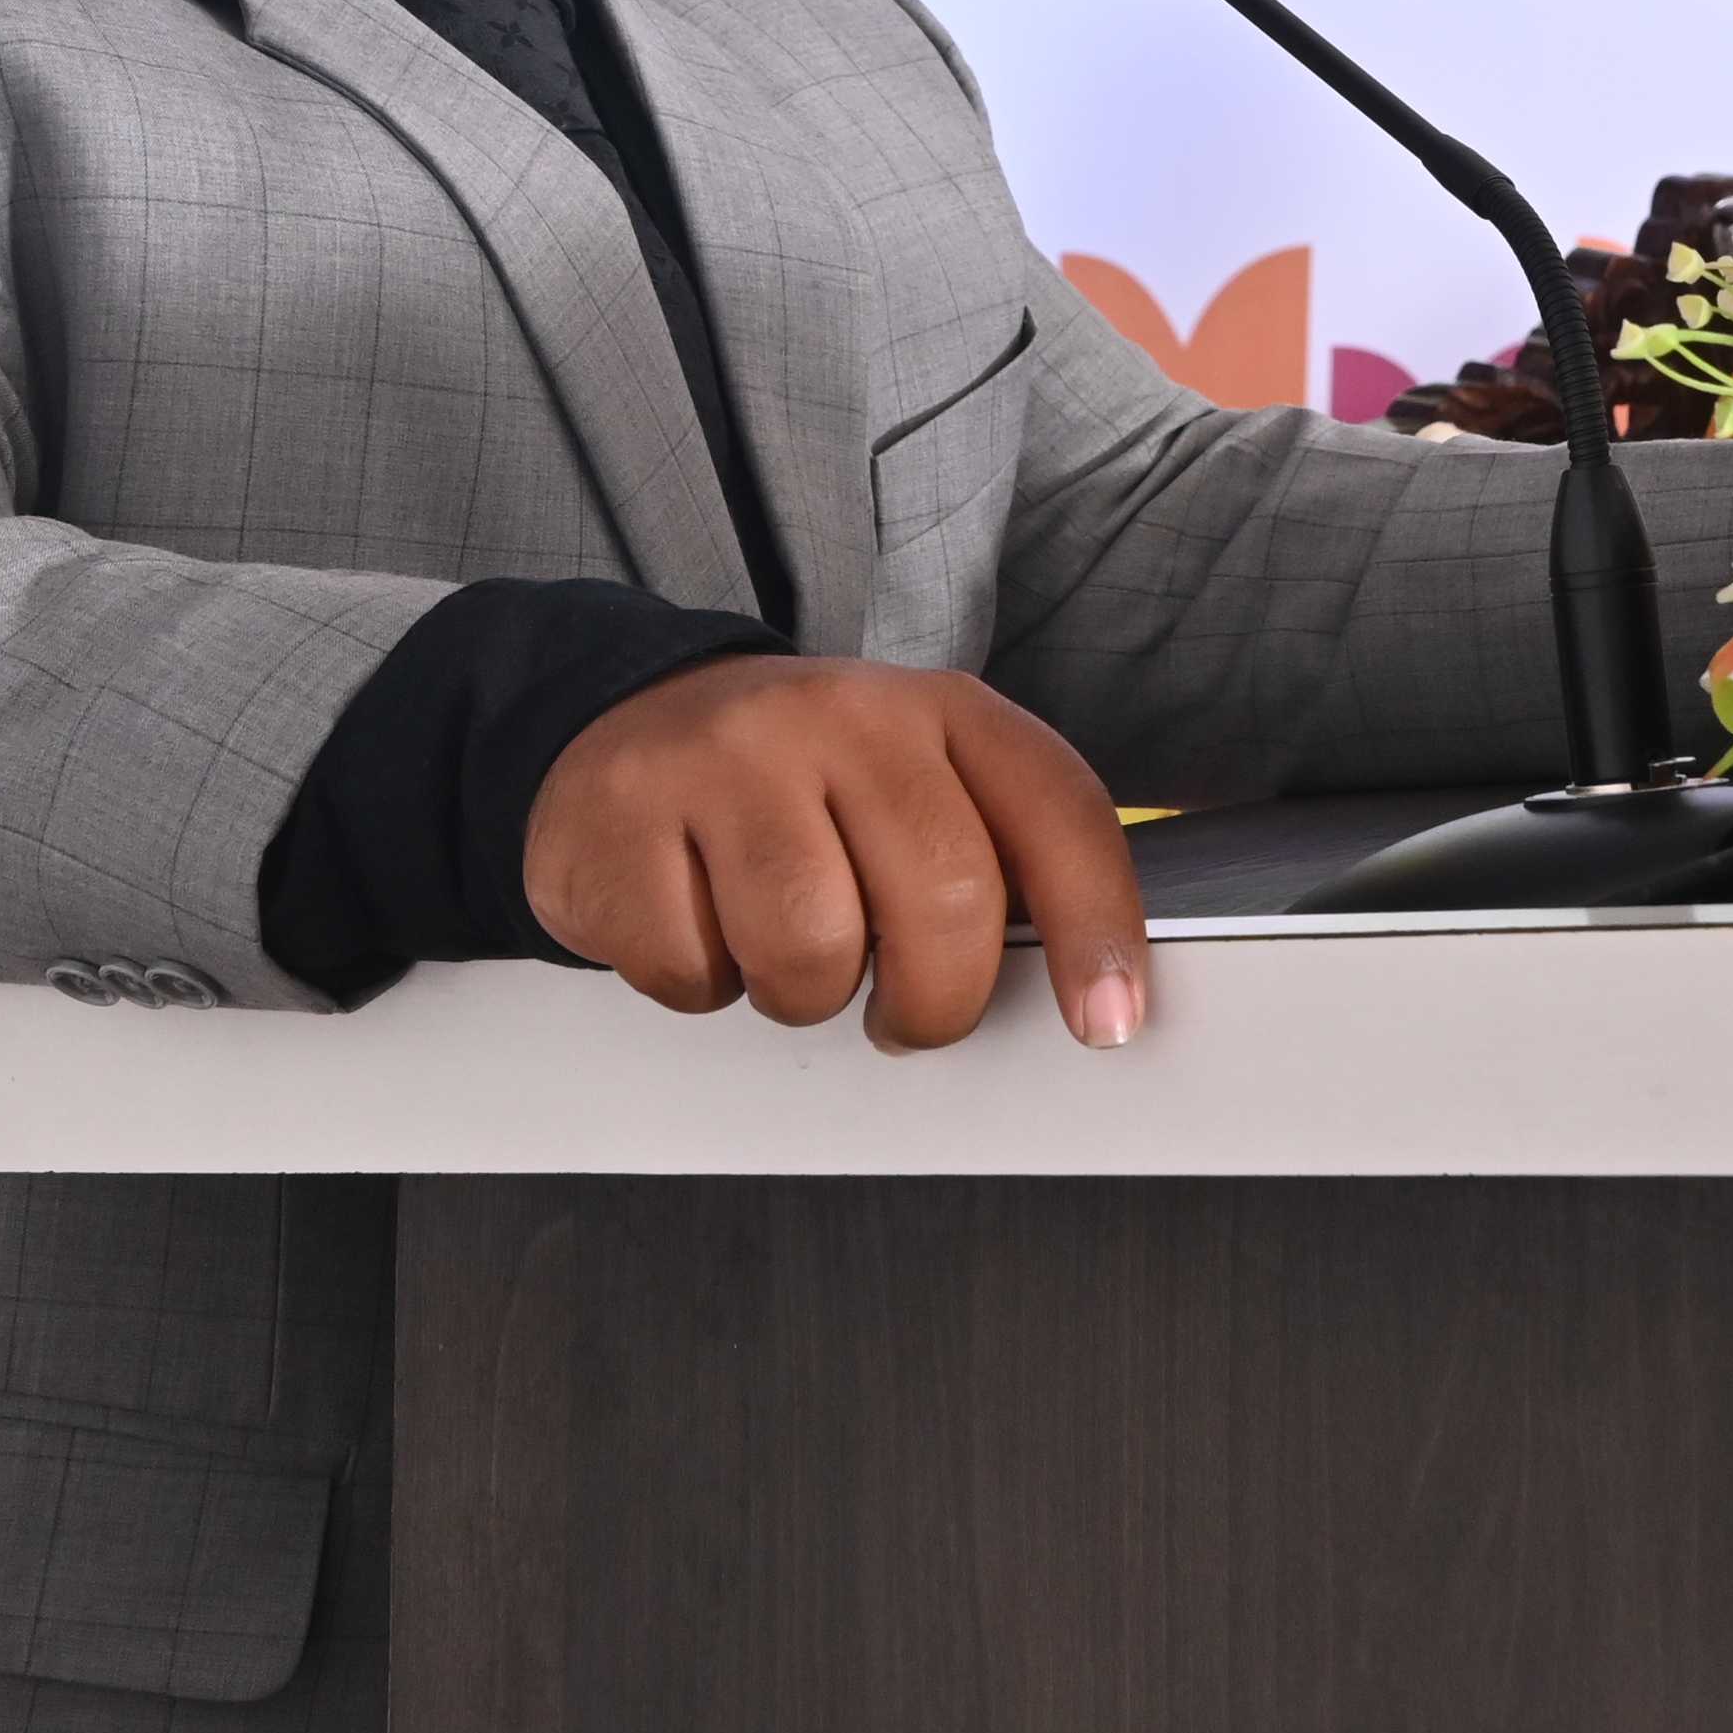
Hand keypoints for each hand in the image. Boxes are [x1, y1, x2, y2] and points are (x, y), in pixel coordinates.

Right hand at [520, 653, 1151, 1051]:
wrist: (631, 722)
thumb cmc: (801, 784)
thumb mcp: (917, 786)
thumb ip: (996, 860)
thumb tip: (1080, 990)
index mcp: (940, 710)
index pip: (1055, 812)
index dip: (1097, 927)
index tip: (1108, 1021)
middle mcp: (842, 714)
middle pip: (942, 902)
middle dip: (934, 1001)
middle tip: (904, 1012)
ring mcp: (726, 757)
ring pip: (809, 954)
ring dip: (803, 994)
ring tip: (784, 945)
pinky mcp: (624, 813)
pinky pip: (690, 970)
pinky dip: (700, 982)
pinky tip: (699, 920)